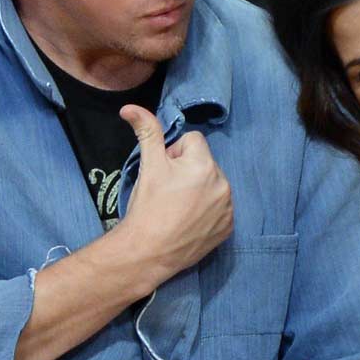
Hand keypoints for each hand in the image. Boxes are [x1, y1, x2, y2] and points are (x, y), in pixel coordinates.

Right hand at [111, 104, 233, 291]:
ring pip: (213, 184)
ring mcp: (228, 208)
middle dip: (187, 170)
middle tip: (169, 192)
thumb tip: (130, 107)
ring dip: (199, 189)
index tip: (164, 172)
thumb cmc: (147, 206)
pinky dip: (207, 210)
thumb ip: (146, 131)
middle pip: (204, 162)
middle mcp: (223, 184)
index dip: (174, 152)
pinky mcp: (228, 228)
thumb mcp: (148, 165)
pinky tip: (189, 221)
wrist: (150, 252)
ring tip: (178, 207)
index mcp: (205, 165)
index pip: (192, 140)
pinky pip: (219, 208)